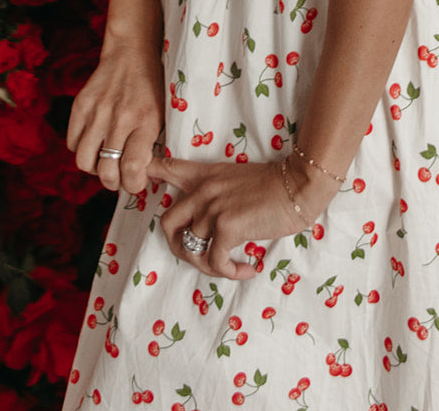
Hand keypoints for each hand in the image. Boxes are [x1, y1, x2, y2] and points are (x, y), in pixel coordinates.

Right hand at [66, 36, 163, 194]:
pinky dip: (81, 150)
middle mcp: (119, 117)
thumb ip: (149, 146)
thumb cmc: (151, 88)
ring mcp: (97, 110)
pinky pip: (72, 143)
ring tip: (104, 161)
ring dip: (94, 168)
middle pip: (106, 171)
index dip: (133, 185)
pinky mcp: (80, 105)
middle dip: (113, 183)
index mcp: (145, 120)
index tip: (136, 183)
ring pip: (84, 161)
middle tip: (118, 177)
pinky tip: (93, 143)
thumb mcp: (160, 116)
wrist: (130, 53)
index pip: (133, 168)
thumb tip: (138, 177)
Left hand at [155, 156, 328, 281]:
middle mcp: (202, 190)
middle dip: (179, 248)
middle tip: (201, 257)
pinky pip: (215, 261)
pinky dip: (230, 272)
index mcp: (204, 175)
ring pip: (191, 249)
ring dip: (210, 266)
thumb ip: (216, 193)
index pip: (164, 167)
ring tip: (231, 267)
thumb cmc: (274, 185)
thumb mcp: (236, 179)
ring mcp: (212, 207)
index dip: (146, 174)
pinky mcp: (227, 226)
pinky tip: (248, 268)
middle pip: (167, 223)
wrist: (298, 183)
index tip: (140, 185)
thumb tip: (209, 221)